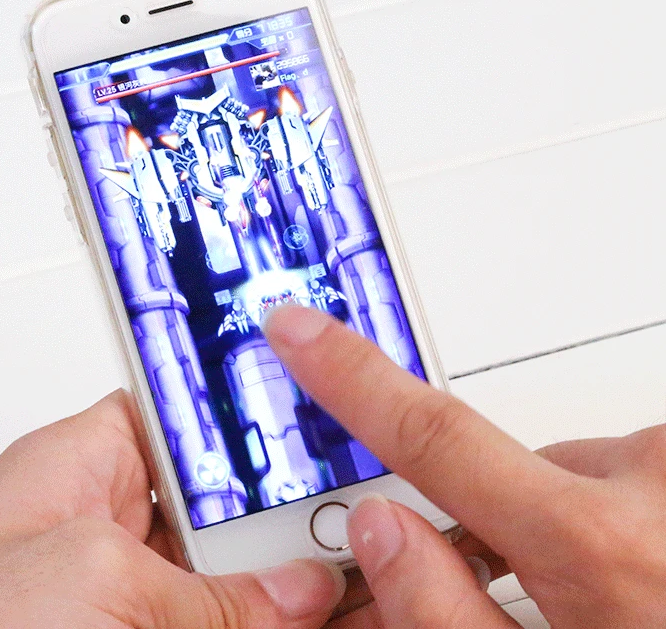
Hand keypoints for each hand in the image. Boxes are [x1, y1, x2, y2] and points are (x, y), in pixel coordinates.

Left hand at [0, 390, 344, 628]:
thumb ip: (210, 588)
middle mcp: (110, 527)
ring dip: (298, 575)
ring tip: (365, 566)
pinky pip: (231, 618)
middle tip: (364, 506)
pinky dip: (279, 619)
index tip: (315, 418)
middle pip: (227, 499)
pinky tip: (331, 617)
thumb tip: (301, 591)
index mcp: (80, 466)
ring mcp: (134, 596)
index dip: (247, 410)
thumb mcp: (91, 583)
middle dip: (292, 506)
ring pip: (237, 572)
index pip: (182, 410)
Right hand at [264, 305, 665, 627]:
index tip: (298, 328)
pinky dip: (637, 517)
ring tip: (636, 595)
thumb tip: (383, 527)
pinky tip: (656, 570)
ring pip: (591, 475)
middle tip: (558, 604)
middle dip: (515, 523)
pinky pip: (643, 473)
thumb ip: (447, 617)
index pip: (432, 436)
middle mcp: (659, 484)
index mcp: (602, 554)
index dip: (351, 376)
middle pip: (522, 470)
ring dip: (590, 528)